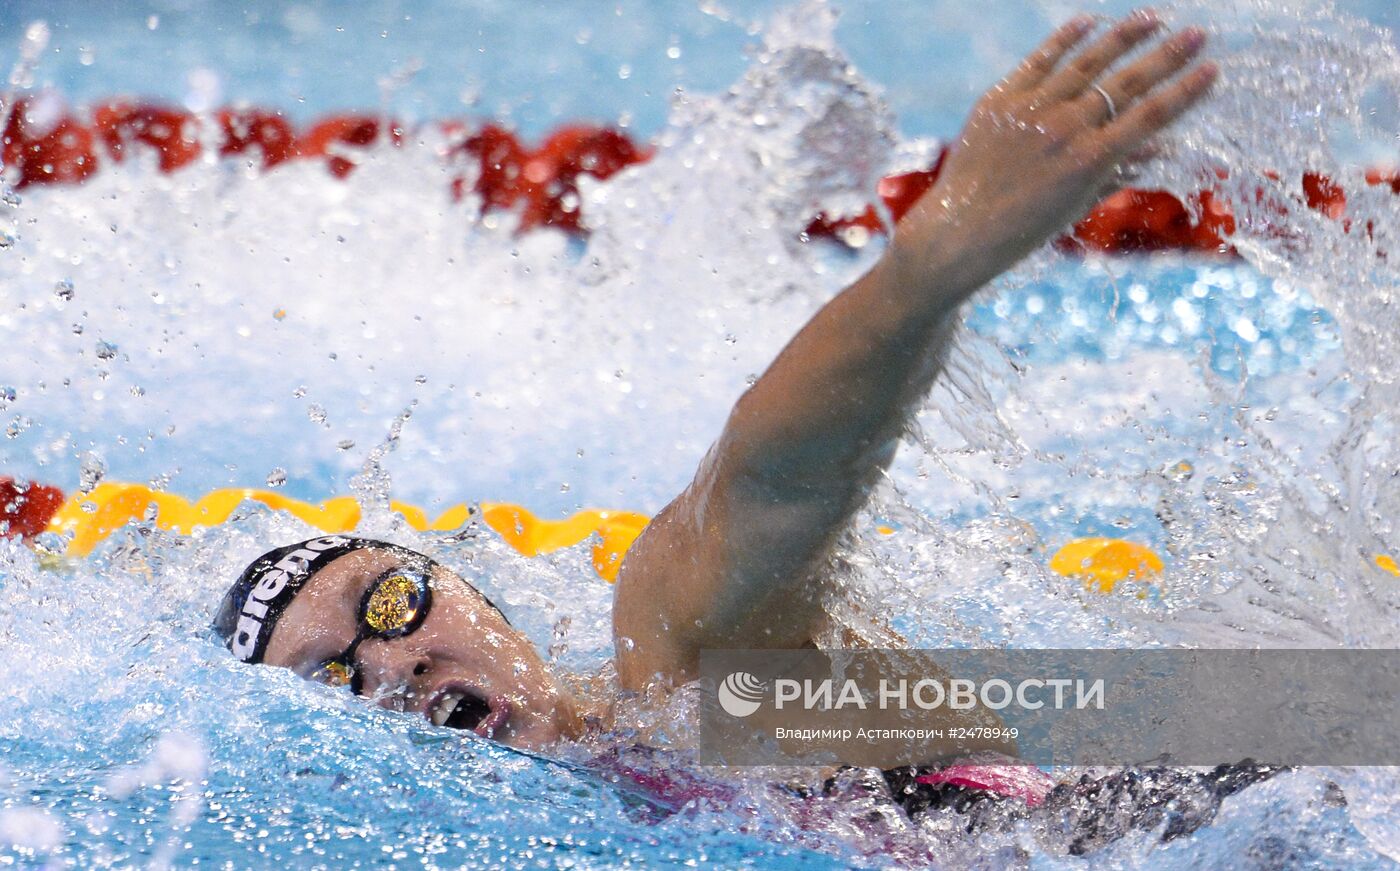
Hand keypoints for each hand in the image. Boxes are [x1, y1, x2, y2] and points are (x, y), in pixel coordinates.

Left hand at [899, 9, 1217, 294]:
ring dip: (1123, 37)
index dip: (1185, 91)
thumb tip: (1160, 148)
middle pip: (1126, 83)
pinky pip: (1038, 62)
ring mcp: (1031, 110)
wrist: (961, 229)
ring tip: (1152, 18)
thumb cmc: (1024, 227)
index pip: (1150, 116)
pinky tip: (1089, 22)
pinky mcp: (1000, 100)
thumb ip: (1118, 172)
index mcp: (1090, 160)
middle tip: (1196, 33)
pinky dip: (1065, 41)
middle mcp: (1064, 129)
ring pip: (1086, 63)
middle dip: (1167, 56)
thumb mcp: (1077, 205)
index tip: (1212, 69)